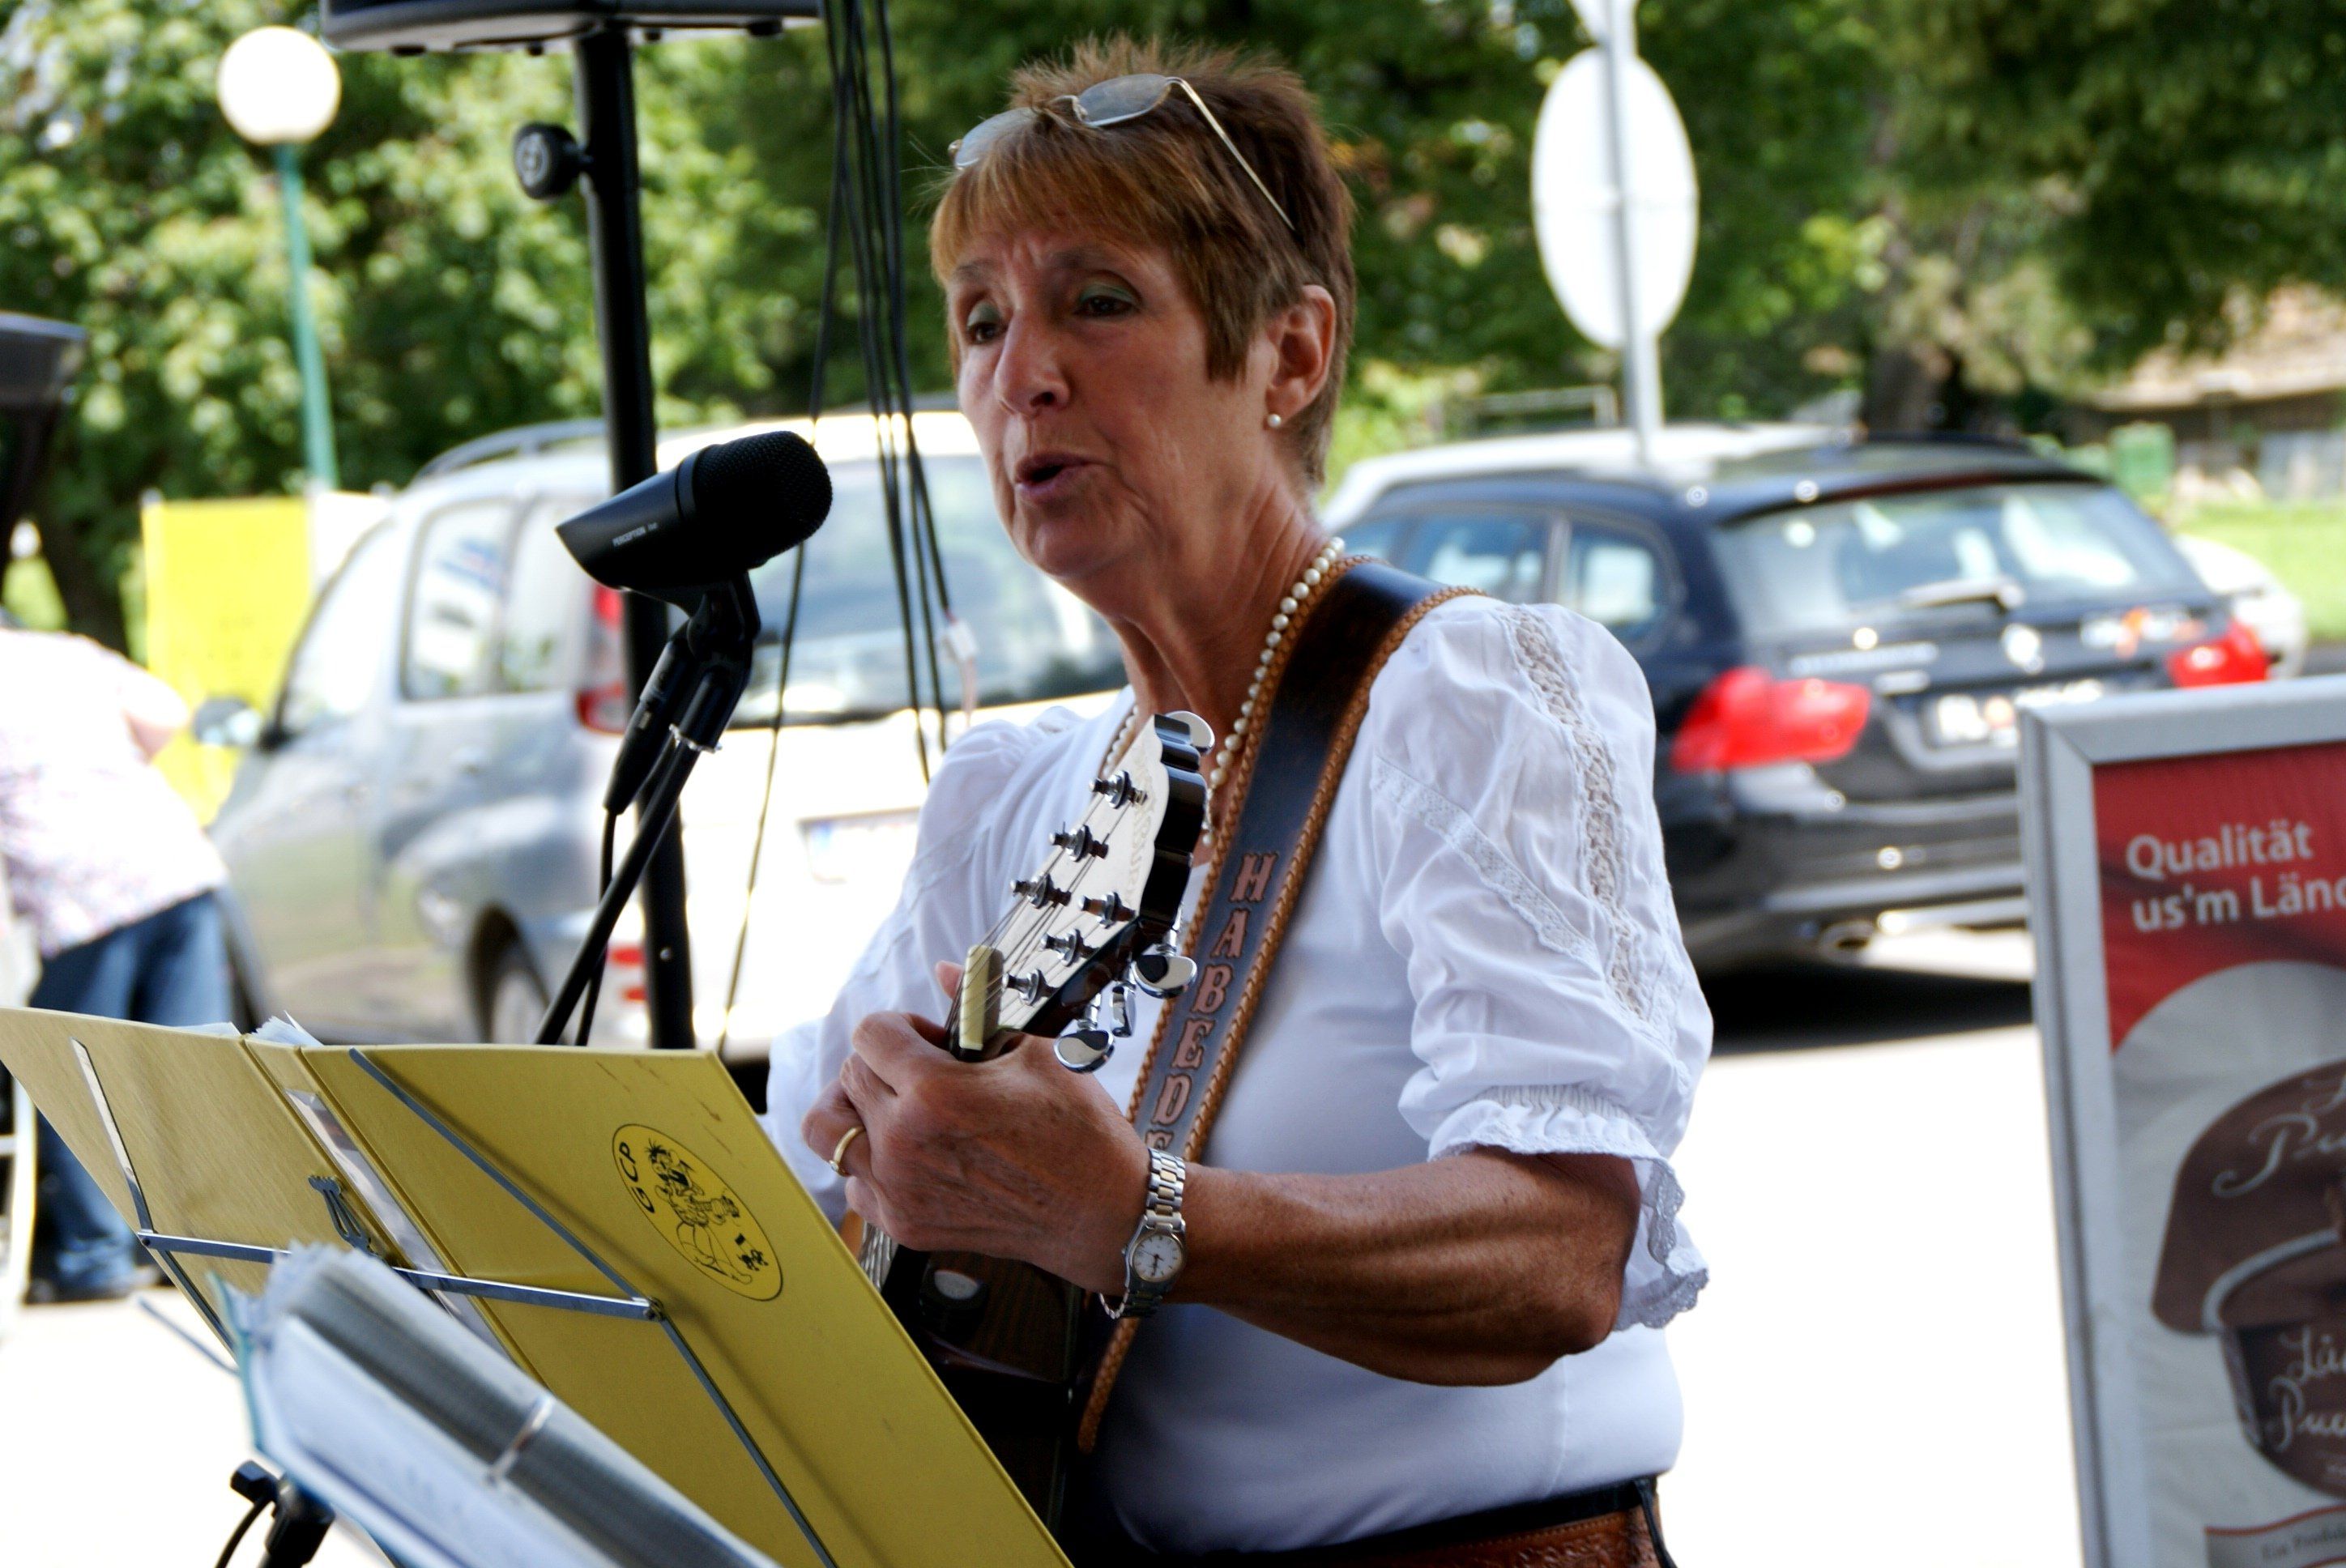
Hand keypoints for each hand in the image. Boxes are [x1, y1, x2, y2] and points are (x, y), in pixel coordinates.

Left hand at [802, 962, 1149, 1292]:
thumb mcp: (1037, 1052)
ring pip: (829, 1132)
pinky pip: (853, 1183)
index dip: (900, 1026)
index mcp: (935, 1093)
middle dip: (883, 1063)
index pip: (870, 1034)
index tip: (928, 1038)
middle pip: (849, 1077)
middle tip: (923, 1072)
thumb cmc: (1078, 1134)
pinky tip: (910, 1153)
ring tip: (894, 1108)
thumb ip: (979, 1009)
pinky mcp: (903, 1222)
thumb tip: (947, 971)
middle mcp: (904, 1143)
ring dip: (856, 1110)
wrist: (1101, 1213)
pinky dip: (871, 1163)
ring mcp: (899, 1188)